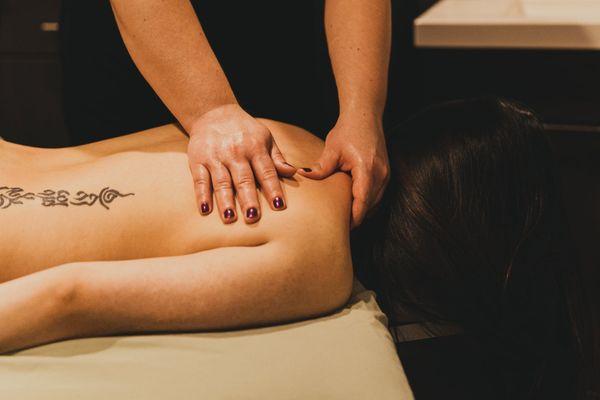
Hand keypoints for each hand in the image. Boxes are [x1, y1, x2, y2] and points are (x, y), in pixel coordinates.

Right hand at [187, 104, 296, 223]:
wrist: (213, 112)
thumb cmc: (244, 130)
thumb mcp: (265, 137)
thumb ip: (277, 158)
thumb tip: (293, 172)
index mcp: (255, 147)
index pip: (266, 172)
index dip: (273, 189)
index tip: (279, 206)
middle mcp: (235, 152)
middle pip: (243, 179)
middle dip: (248, 199)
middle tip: (253, 217)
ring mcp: (215, 157)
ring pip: (222, 182)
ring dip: (225, 201)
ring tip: (230, 218)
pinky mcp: (197, 160)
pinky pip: (200, 180)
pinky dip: (202, 195)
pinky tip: (205, 209)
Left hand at [297, 114, 389, 227]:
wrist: (365, 116)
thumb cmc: (348, 130)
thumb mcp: (332, 149)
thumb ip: (321, 167)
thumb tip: (304, 177)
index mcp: (367, 170)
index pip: (362, 204)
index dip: (352, 220)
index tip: (340, 230)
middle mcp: (380, 175)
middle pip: (369, 208)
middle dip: (355, 220)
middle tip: (337, 230)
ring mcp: (386, 175)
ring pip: (375, 204)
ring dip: (361, 213)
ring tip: (343, 222)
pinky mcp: (385, 175)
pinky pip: (377, 197)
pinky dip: (366, 204)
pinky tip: (352, 207)